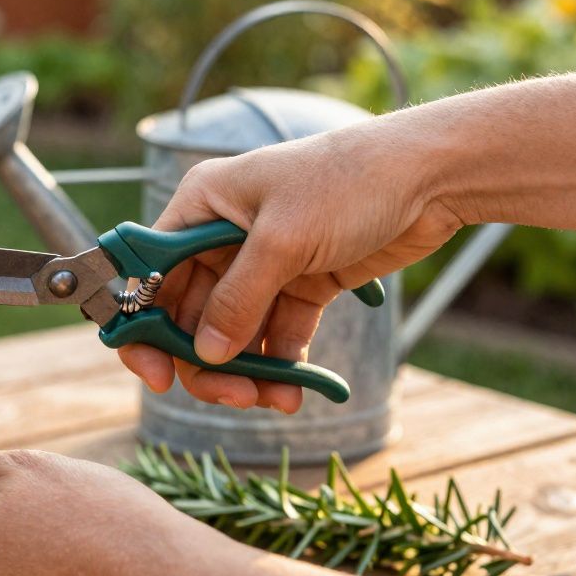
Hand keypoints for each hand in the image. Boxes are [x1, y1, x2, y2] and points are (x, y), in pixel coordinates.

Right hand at [119, 122, 463, 412]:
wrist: (432, 176)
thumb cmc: (350, 181)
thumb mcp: (284, 239)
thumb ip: (239, 299)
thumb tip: (205, 355)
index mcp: (201, 206)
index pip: (149, 273)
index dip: (143, 326)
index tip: (156, 373)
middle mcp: (223, 236)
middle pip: (190, 314)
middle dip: (205, 360)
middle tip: (232, 396)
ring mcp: (263, 262)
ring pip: (233, 332)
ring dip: (245, 371)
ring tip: (271, 399)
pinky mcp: (302, 283)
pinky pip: (276, 335)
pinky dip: (280, 365)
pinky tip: (294, 391)